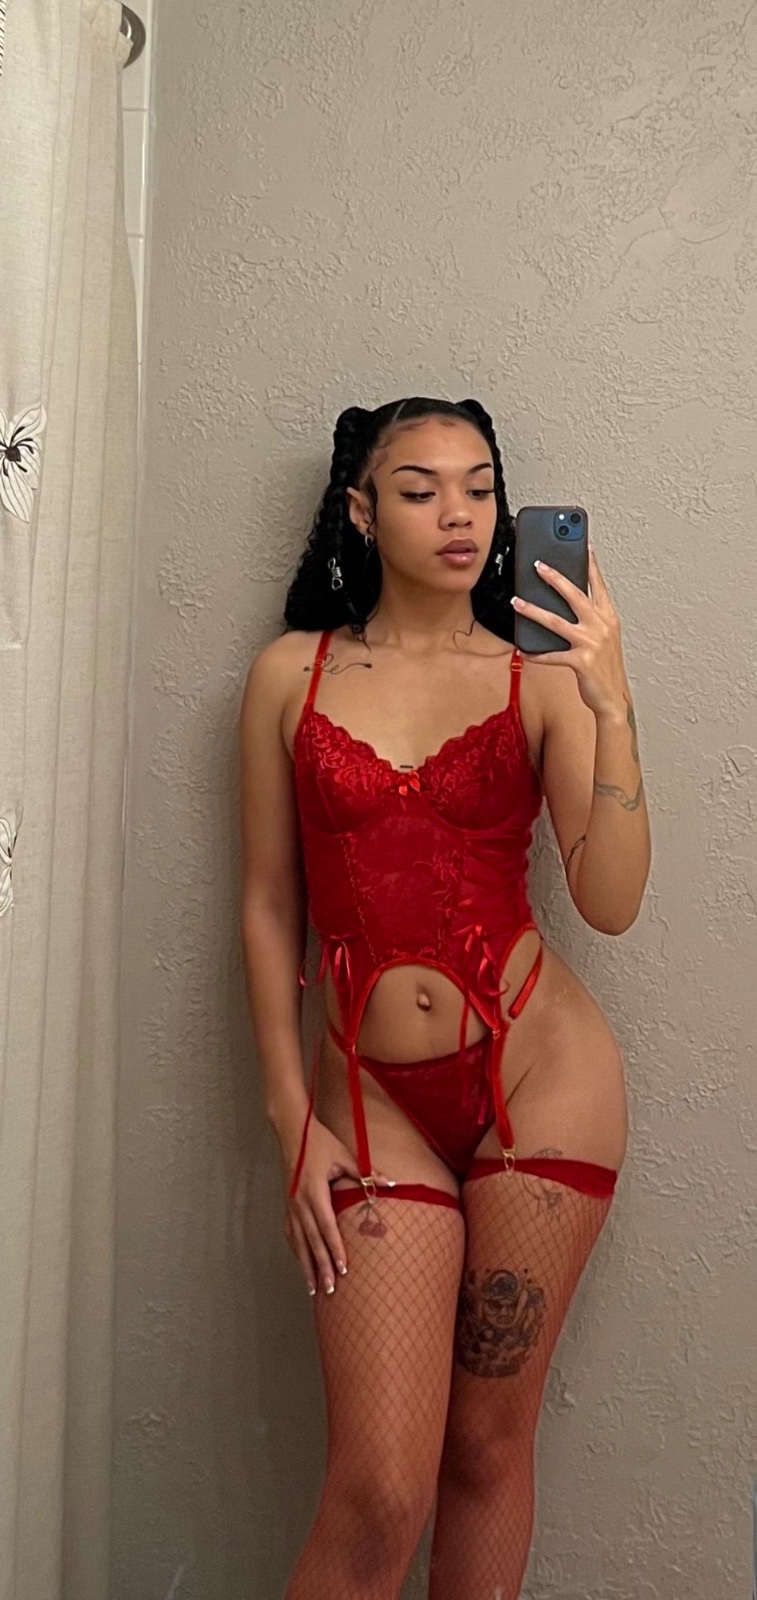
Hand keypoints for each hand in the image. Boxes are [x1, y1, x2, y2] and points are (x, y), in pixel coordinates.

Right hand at [283, 1117, 392, 1296]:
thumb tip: (392, 1184)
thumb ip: (366, 1174)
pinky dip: (298, 1252)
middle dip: (321, 1268)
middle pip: (312, 1242)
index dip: (335, 1249)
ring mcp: (291, 1205)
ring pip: (299, 1243)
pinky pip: (292, 1235)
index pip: (327, 1227)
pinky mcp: (287, 1205)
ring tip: (313, 1289)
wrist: (293, 1132)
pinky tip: (303, 1265)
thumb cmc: (320, 1143)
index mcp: (314, 1191)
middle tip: (330, 1290)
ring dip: (306, 1267)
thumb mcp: (345, 1156)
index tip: (343, 1269)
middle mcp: (299, 1202)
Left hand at [511, 546, 629, 717]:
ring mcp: (591, 644)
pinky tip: (524, 650)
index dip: (591, 565)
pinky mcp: (580, 662)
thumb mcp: (604, 638)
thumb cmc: (606, 668)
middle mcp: (601, 627)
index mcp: (609, 618)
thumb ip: (590, 620)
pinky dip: (536, 654)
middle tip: (538, 565)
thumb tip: (565, 605)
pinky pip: (552, 655)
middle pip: (575, 596)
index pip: (598, 586)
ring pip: (556, 622)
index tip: (584, 546)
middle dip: (555, 578)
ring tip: (517, 602)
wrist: (614, 698)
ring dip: (533, 611)